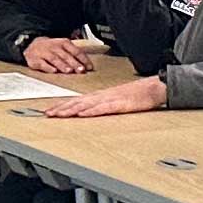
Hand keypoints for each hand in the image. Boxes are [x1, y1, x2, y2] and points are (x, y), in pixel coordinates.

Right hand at [20, 35, 96, 78]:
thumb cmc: (52, 49)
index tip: (89, 67)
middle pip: (66, 56)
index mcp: (64, 43)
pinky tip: (54, 71)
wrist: (31, 46)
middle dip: (74, 63)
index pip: (76, 51)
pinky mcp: (35, 59)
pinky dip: (48, 67)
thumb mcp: (64, 48)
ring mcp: (44, 53)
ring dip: (62, 65)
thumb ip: (75, 56)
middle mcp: (54, 47)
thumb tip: (88, 67)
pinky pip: (42, 63)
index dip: (83, 59)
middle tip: (81, 70)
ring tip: (69, 71)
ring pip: (55, 59)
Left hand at [36, 75, 167, 118]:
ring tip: (59, 114)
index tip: (51, 110)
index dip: (63, 105)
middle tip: (48, 114)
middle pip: (78, 102)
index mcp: (101, 95)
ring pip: (86, 105)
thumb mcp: (117, 99)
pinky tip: (82, 114)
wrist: (154, 88)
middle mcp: (102, 96)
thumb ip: (104, 104)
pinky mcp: (120, 104)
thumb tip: (90, 111)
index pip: (77, 100)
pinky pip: (103, 108)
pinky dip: (91, 111)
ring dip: (71, 110)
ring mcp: (111, 99)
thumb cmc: (138, 94)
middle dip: (61, 108)